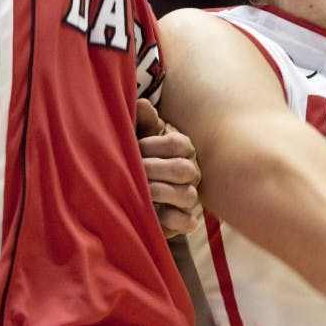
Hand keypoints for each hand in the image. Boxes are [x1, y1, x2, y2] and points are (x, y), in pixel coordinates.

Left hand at [136, 98, 202, 237]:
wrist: (134, 188)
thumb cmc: (139, 156)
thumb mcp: (140, 136)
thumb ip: (142, 120)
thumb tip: (140, 103)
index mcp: (183, 148)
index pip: (176, 143)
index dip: (153, 145)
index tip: (134, 148)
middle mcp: (191, 171)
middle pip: (183, 169)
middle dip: (153, 169)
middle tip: (133, 171)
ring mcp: (190, 196)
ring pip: (188, 195)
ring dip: (160, 192)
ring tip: (140, 191)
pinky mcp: (185, 220)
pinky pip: (187, 222)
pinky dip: (170, 219)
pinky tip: (151, 212)